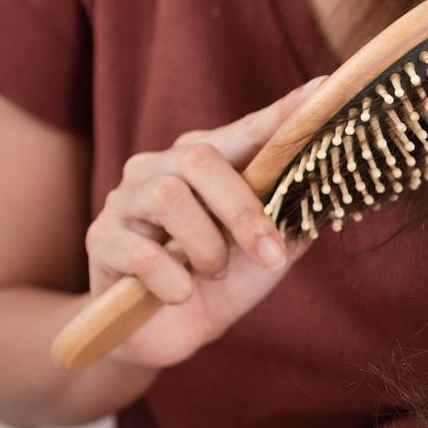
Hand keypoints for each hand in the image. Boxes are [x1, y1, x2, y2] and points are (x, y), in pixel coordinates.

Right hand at [85, 77, 324, 368]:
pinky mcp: (101, 240)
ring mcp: (125, 200)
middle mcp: (160, 169)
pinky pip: (141, 253)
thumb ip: (289, 223)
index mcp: (203, 163)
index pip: (245, 131)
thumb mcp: (263, 258)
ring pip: (169, 200)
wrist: (163, 337)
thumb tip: (326, 193)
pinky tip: (178, 294)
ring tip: (212, 275)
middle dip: (243, 210)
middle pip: (200, 159)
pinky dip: (173, 282)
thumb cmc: (215, 287)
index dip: (280, 114)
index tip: (322, 90)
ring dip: (206, 249)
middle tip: (269, 254)